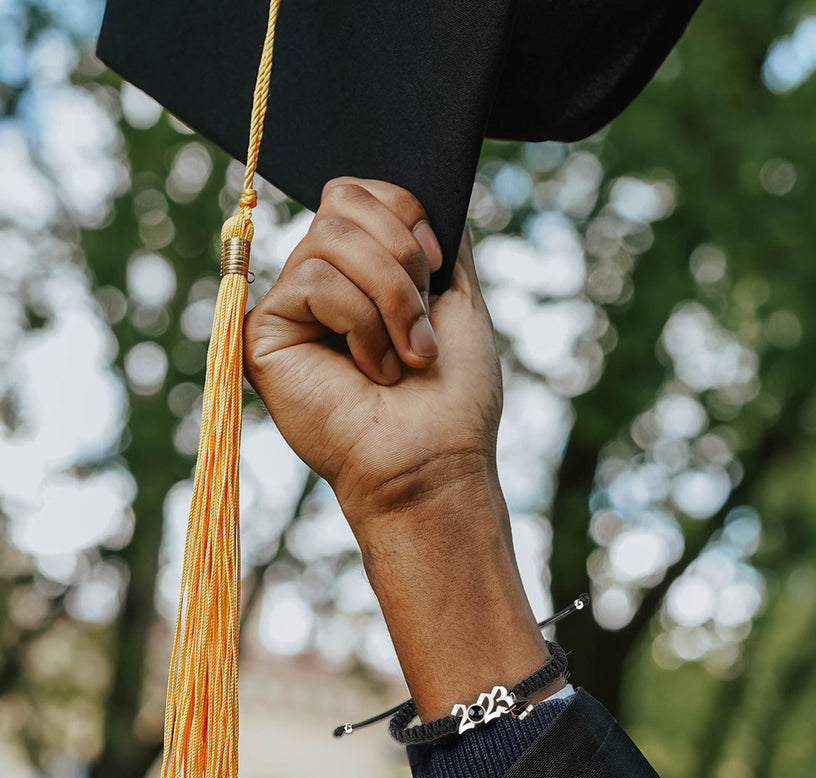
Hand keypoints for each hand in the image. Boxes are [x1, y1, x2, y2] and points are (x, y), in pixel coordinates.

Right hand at [243, 176, 501, 532]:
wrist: (436, 459)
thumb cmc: (452, 395)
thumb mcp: (460, 297)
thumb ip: (439, 237)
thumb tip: (424, 188)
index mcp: (360, 273)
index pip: (359, 191)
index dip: (405, 212)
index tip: (437, 268)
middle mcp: (319, 282)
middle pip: (343, 200)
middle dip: (402, 258)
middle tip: (423, 326)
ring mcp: (289, 306)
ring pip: (332, 238)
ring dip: (392, 299)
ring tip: (406, 358)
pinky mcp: (262, 331)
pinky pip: (314, 279)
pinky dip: (361, 324)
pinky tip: (372, 372)